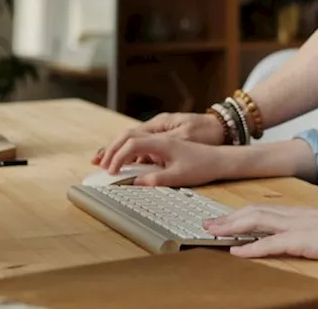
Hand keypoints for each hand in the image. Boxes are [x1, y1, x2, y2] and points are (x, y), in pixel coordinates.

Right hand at [94, 132, 227, 186]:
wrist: (220, 158)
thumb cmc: (202, 165)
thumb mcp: (179, 176)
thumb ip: (156, 179)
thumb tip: (135, 182)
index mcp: (163, 141)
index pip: (132, 143)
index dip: (117, 156)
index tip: (111, 172)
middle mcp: (160, 135)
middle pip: (128, 135)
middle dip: (111, 149)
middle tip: (97, 164)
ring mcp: (161, 137)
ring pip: (133, 138)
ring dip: (117, 149)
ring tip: (103, 162)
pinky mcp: (163, 143)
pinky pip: (141, 143)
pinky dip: (128, 151)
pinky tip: (122, 162)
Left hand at [204, 205, 317, 261]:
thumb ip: (310, 228)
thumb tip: (298, 234)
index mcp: (299, 212)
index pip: (262, 208)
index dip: (239, 213)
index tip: (222, 217)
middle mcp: (294, 215)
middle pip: (253, 212)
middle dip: (228, 218)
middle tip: (207, 224)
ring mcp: (297, 227)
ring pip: (256, 222)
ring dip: (232, 227)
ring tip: (212, 232)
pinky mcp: (303, 241)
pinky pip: (272, 243)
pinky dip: (251, 247)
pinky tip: (237, 252)